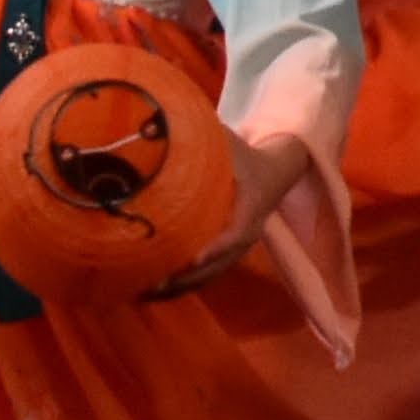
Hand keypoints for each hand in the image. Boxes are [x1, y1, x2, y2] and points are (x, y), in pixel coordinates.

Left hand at [146, 129, 313, 298]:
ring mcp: (237, 247)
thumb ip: (203, 136)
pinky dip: (181, 284)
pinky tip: (152, 290)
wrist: (274, 172)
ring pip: (209, 275)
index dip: (216, 247)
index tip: (193, 259)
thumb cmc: (246, 154)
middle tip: (154, 285)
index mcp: (251, 206)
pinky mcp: (227, 253)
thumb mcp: (230, 141)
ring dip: (180, 287)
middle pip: (218, 264)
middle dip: (187, 278)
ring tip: (144, 293)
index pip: (237, 232)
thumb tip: (160, 126)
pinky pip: (205, 274)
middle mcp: (247, 233)